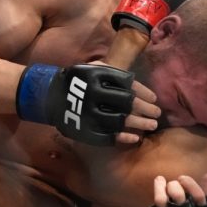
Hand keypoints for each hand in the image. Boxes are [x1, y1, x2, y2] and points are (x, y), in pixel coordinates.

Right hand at [17, 63, 150, 145]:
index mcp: (96, 76)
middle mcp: (92, 94)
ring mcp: (88, 113)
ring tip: (151, 126)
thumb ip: (111, 72)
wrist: (50, 96)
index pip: (127, 84)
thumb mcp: (91, 68)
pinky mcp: (83, 129)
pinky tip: (135, 138)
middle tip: (157, 113)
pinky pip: (106, 136)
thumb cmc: (78, 80)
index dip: (143, 93)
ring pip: (119, 120)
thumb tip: (135, 81)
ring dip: (139, 124)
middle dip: (145, 109)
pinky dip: (122, 137)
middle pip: (127, 103)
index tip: (154, 98)